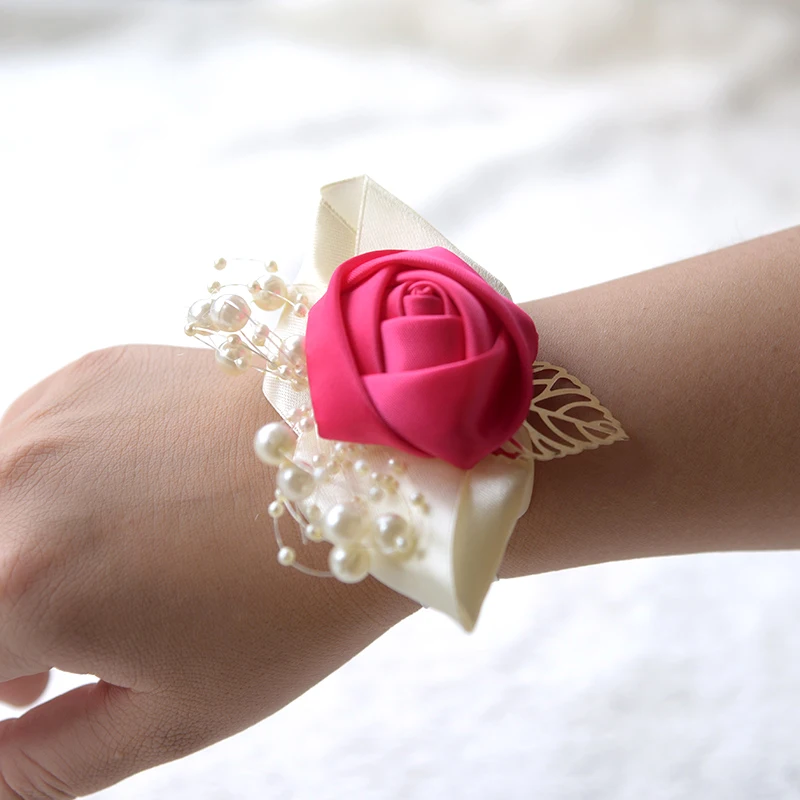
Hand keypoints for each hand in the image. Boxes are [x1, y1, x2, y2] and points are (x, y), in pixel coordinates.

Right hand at [0, 345, 414, 797]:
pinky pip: (24, 445)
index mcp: (22, 587)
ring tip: (83, 588)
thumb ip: (47, 763)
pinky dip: (43, 495)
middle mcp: (13, 485)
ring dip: (6, 557)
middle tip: (41, 670)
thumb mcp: (177, 712)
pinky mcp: (90, 374)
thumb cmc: (293, 597)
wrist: (370, 466)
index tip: (36, 689)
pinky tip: (117, 509)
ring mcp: (50, 416)